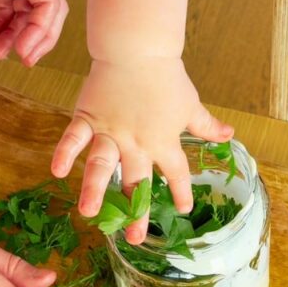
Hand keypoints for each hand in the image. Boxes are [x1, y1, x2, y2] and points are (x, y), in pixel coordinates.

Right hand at [50, 58, 233, 243]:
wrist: (138, 49)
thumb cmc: (166, 77)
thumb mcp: (191, 104)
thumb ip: (207, 125)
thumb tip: (230, 135)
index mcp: (163, 142)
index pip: (176, 173)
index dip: (181, 192)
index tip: (184, 208)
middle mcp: (136, 143)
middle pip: (137, 182)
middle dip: (136, 211)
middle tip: (133, 237)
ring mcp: (110, 131)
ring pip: (101, 166)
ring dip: (95, 190)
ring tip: (89, 213)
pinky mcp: (88, 116)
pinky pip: (74, 138)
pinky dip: (65, 153)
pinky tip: (57, 172)